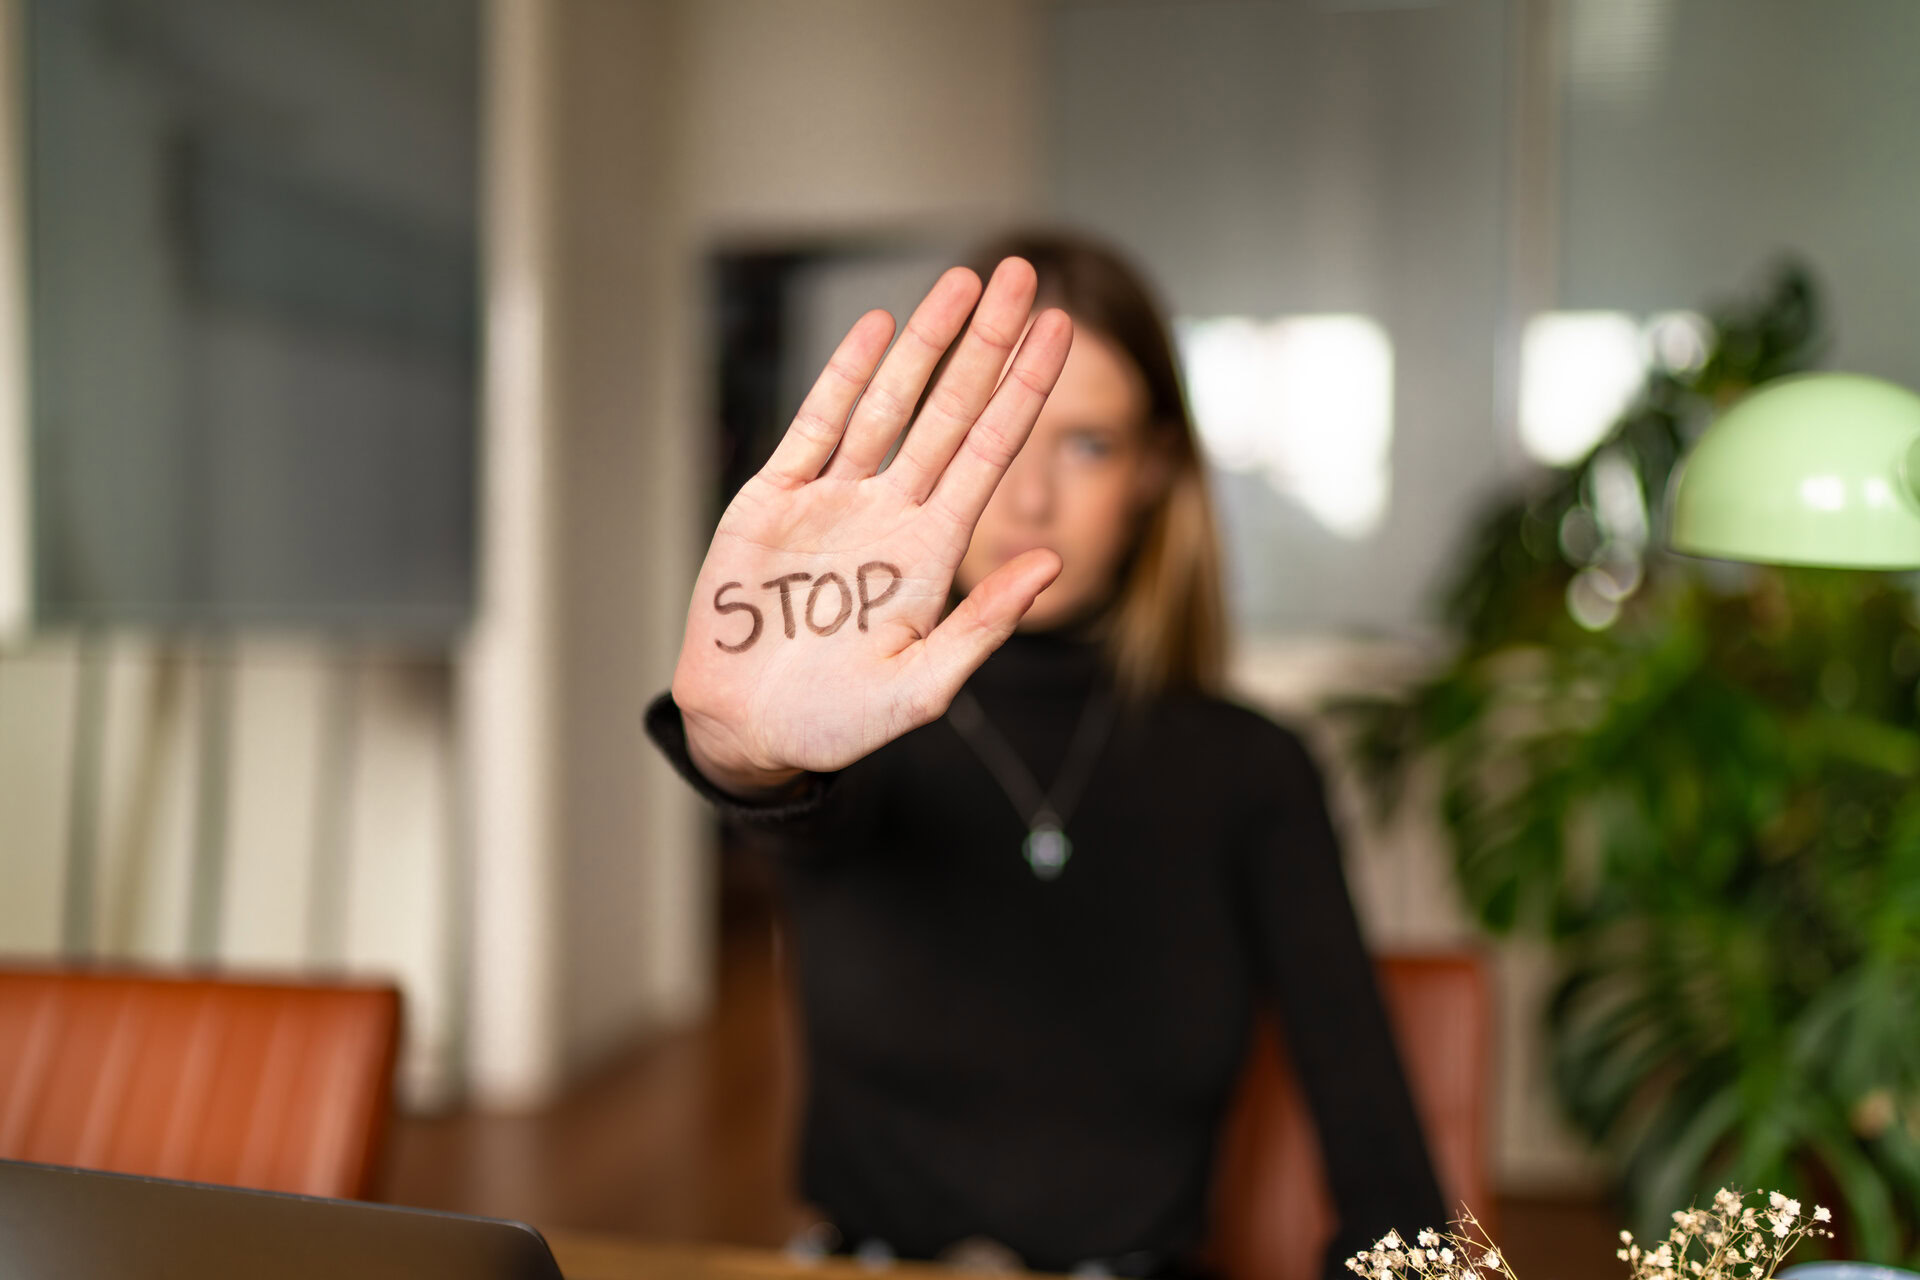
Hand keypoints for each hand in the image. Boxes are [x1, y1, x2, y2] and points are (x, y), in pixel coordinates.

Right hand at [670, 258, 1072, 793]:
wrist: (748, 732)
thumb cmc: (836, 721)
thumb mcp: (922, 685)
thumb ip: (984, 624)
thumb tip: (1052, 562)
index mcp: (932, 553)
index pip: (990, 452)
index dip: (1024, 390)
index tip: (1059, 331)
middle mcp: (891, 513)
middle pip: (950, 410)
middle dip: (987, 343)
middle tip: (1022, 272)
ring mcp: (834, 501)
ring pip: (889, 403)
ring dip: (926, 342)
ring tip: (964, 281)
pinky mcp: (775, 501)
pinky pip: (816, 426)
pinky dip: (845, 377)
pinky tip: (877, 328)